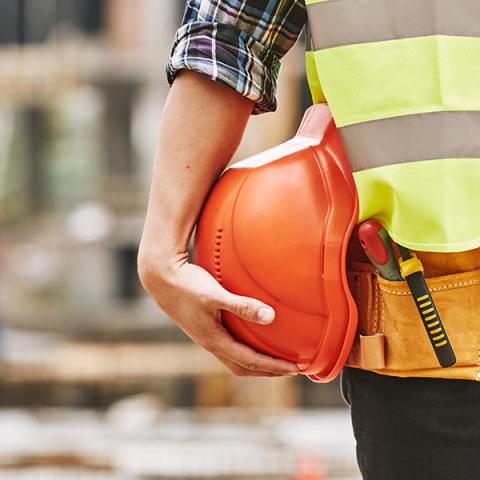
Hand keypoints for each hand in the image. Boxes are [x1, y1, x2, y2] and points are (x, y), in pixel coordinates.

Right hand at [138, 256, 298, 376]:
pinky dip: (245, 348)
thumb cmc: (187, 284)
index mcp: (214, 340)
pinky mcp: (204, 327)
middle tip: (290, 370)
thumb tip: (270, 316)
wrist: (160, 277)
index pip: (250, 362)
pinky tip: (252, 337)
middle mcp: (210, 343)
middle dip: (267, 371)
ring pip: (235, 358)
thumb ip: (242, 305)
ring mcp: (206, 336)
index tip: (295, 369)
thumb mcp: (215, 294)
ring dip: (257, 362)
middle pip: (243, 367)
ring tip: (275, 358)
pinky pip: (229, 346)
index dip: (274, 368)